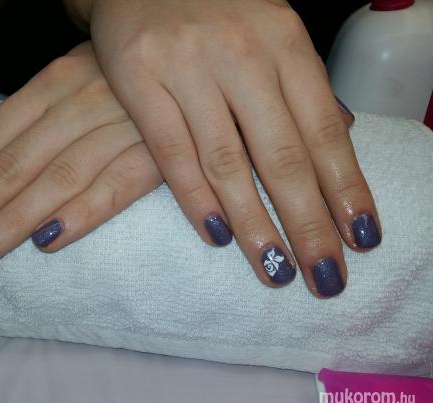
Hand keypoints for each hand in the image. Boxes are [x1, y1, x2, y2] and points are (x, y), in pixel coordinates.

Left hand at [0, 42, 161, 270]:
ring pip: (58, 177)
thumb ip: (25, 110)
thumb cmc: (125, 75)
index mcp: (54, 82)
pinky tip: (48, 240)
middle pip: (13, 163)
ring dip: (13, 219)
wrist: (194, 64)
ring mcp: (122, 126)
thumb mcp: (72, 76)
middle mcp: (81, 101)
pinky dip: (84, 212)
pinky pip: (119, 185)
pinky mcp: (161, 153)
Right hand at [65, 0, 379, 296]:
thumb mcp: (269, 33)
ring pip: (228, 162)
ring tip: (277, 271)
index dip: (345, 188)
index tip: (362, 238)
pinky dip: (195, 197)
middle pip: (282, 155)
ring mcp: (188, 69)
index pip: (324, 128)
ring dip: (255, 224)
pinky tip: (217, 235)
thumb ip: (298, 87)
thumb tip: (342, 137)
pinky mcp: (140, 83)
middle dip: (308, 223)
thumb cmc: (214, 12)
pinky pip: (172, 152)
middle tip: (325, 276)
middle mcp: (241, 56)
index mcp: (283, 43)